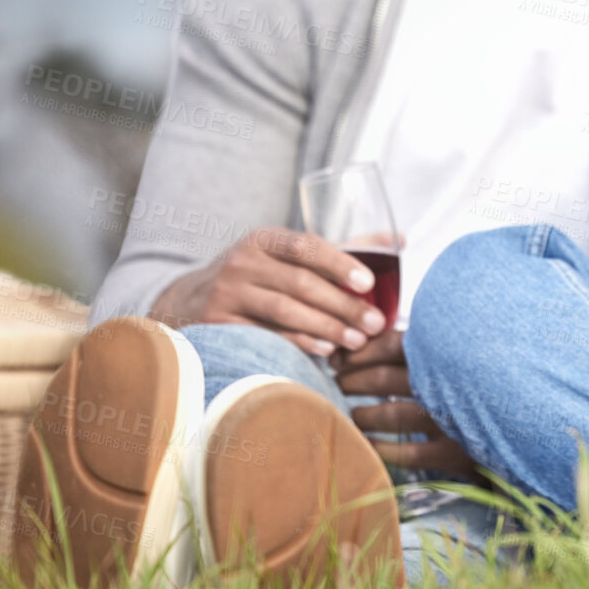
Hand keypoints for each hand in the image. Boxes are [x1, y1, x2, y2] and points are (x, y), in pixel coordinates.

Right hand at [147, 228, 388, 357]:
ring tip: (357, 340)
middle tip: (374, 323)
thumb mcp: (286, 255)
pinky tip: (325, 350)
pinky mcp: (220, 324)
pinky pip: (266, 335)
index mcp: (263, 239)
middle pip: (300, 283)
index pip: (305, 246)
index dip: (338, 263)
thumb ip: (340, 249)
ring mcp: (227, 293)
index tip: (368, 283)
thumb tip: (399, 239)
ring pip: (285, 311)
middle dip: (342, 305)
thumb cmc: (258, 276)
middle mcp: (242, 262)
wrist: (189, 301)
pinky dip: (299, 343)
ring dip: (326, 327)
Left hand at [333, 330, 479, 478]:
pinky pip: (406, 452)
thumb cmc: (488, 380)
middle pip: (382, 378)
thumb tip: (364, 335)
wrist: (529, 426)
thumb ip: (424, 342)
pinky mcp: (455, 452)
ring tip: (354, 414)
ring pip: (390, 416)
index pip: (390, 344)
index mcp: (446, 351)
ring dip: (363, 415)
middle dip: (353, 381)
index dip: (359, 352)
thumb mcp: (462, 352)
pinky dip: (380, 448)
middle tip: (340, 383)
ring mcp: (450, 418)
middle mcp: (446, 381)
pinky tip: (366, 445)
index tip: (340, 359)